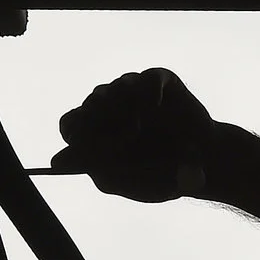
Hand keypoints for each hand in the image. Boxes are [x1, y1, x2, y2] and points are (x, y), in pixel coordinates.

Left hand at [50, 69, 216, 202]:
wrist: (204, 165)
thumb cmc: (162, 174)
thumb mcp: (126, 180)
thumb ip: (92, 169)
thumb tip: (54, 162)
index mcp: (97, 132)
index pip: (72, 124)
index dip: (81, 135)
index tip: (95, 148)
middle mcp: (111, 107)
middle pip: (91, 104)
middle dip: (104, 124)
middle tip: (126, 140)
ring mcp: (134, 92)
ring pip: (115, 89)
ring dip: (124, 109)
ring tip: (139, 129)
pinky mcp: (160, 81)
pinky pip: (147, 79)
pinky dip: (147, 93)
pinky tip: (155, 109)